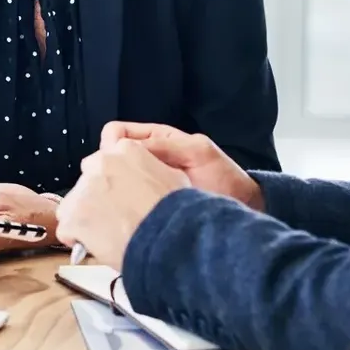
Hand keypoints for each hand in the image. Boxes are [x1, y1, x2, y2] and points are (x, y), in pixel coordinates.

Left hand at [55, 139, 190, 270]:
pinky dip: (78, 240)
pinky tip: (97, 246)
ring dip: (86, 218)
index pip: (109, 160)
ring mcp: (83, 189)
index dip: (115, 183)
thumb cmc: (178, 212)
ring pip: (75, 204)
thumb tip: (148, 177)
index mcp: (125, 149)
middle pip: (89, 179)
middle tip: (114, 218)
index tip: (122, 198)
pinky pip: (67, 229)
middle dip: (97, 197)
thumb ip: (152, 168)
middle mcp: (99, 163)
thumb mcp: (174, 176)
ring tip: (108, 236)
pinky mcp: (72, 215)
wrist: (170, 239)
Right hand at [100, 122, 263, 210]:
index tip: (114, 160)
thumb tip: (127, 146)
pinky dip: (120, 208)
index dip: (110, 145)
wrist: (241, 210)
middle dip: (108, 169)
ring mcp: (144, 185)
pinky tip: (126, 215)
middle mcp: (145, 161)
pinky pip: (123, 204)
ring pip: (113, 182)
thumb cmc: (225, 178)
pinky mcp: (145, 208)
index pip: (116, 134)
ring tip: (120, 203)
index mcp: (155, 140)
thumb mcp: (198, 152)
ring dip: (113, 190)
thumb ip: (166, 144)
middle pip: (109, 159)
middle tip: (116, 185)